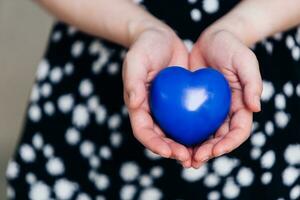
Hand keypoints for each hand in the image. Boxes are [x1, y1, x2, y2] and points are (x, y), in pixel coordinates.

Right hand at [123, 24, 192, 165]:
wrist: (160, 38)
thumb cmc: (145, 48)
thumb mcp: (136, 60)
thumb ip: (133, 81)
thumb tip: (135, 104)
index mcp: (138, 106)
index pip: (143, 131)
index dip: (154, 144)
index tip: (169, 151)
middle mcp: (152, 111)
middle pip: (160, 138)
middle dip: (173, 151)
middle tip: (189, 159)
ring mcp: (167, 108)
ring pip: (175, 134)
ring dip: (186, 147)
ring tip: (200, 156)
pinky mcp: (180, 102)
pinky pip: (188, 120)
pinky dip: (196, 131)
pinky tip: (209, 137)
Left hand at [189, 29, 262, 167]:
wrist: (212, 39)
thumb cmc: (232, 48)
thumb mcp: (245, 61)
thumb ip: (252, 83)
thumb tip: (255, 109)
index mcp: (241, 106)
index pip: (238, 131)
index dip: (228, 144)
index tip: (214, 151)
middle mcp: (226, 112)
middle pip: (219, 139)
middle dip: (208, 152)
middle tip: (193, 160)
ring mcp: (210, 110)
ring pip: (204, 136)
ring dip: (195, 149)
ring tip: (182, 158)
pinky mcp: (195, 104)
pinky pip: (190, 123)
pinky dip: (183, 134)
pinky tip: (172, 141)